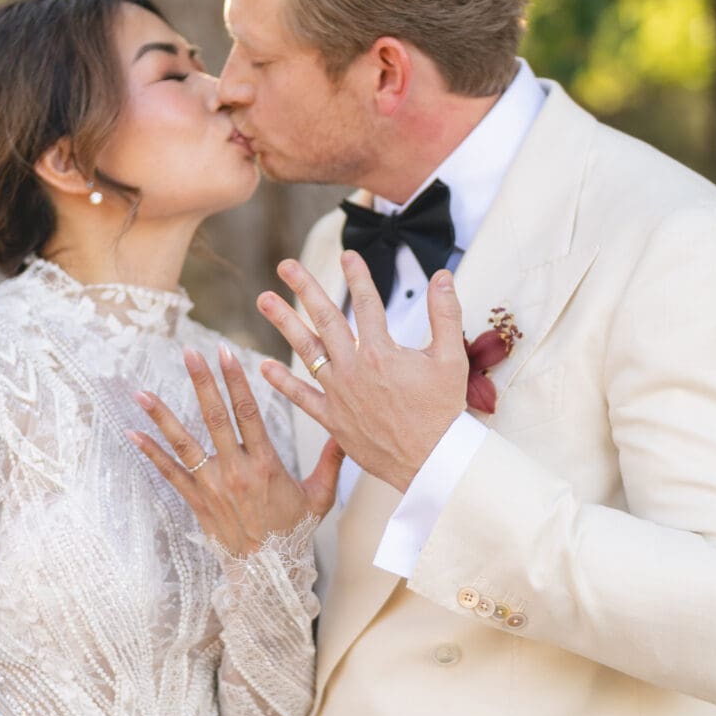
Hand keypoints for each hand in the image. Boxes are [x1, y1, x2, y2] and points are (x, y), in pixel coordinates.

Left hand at [130, 343, 341, 556]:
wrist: (267, 573)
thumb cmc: (294, 533)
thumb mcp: (320, 497)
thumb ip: (332, 462)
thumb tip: (348, 433)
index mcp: (265, 464)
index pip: (249, 413)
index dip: (236, 380)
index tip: (226, 352)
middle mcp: (236, 471)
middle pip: (215, 417)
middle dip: (202, 382)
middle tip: (190, 353)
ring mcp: (212, 486)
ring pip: (184, 444)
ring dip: (163, 416)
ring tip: (143, 392)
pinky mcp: (196, 501)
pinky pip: (169, 473)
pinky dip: (150, 453)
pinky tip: (132, 433)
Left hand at [256, 252, 468, 493]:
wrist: (430, 461)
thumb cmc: (443, 412)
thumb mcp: (451, 359)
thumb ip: (446, 314)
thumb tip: (442, 276)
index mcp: (382, 352)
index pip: (366, 303)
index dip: (358, 276)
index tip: (348, 255)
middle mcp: (354, 369)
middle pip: (326, 319)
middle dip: (305, 288)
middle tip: (286, 266)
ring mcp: (339, 394)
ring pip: (306, 351)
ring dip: (284, 323)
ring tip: (264, 300)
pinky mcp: (332, 419)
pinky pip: (301, 397)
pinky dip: (282, 382)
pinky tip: (264, 366)